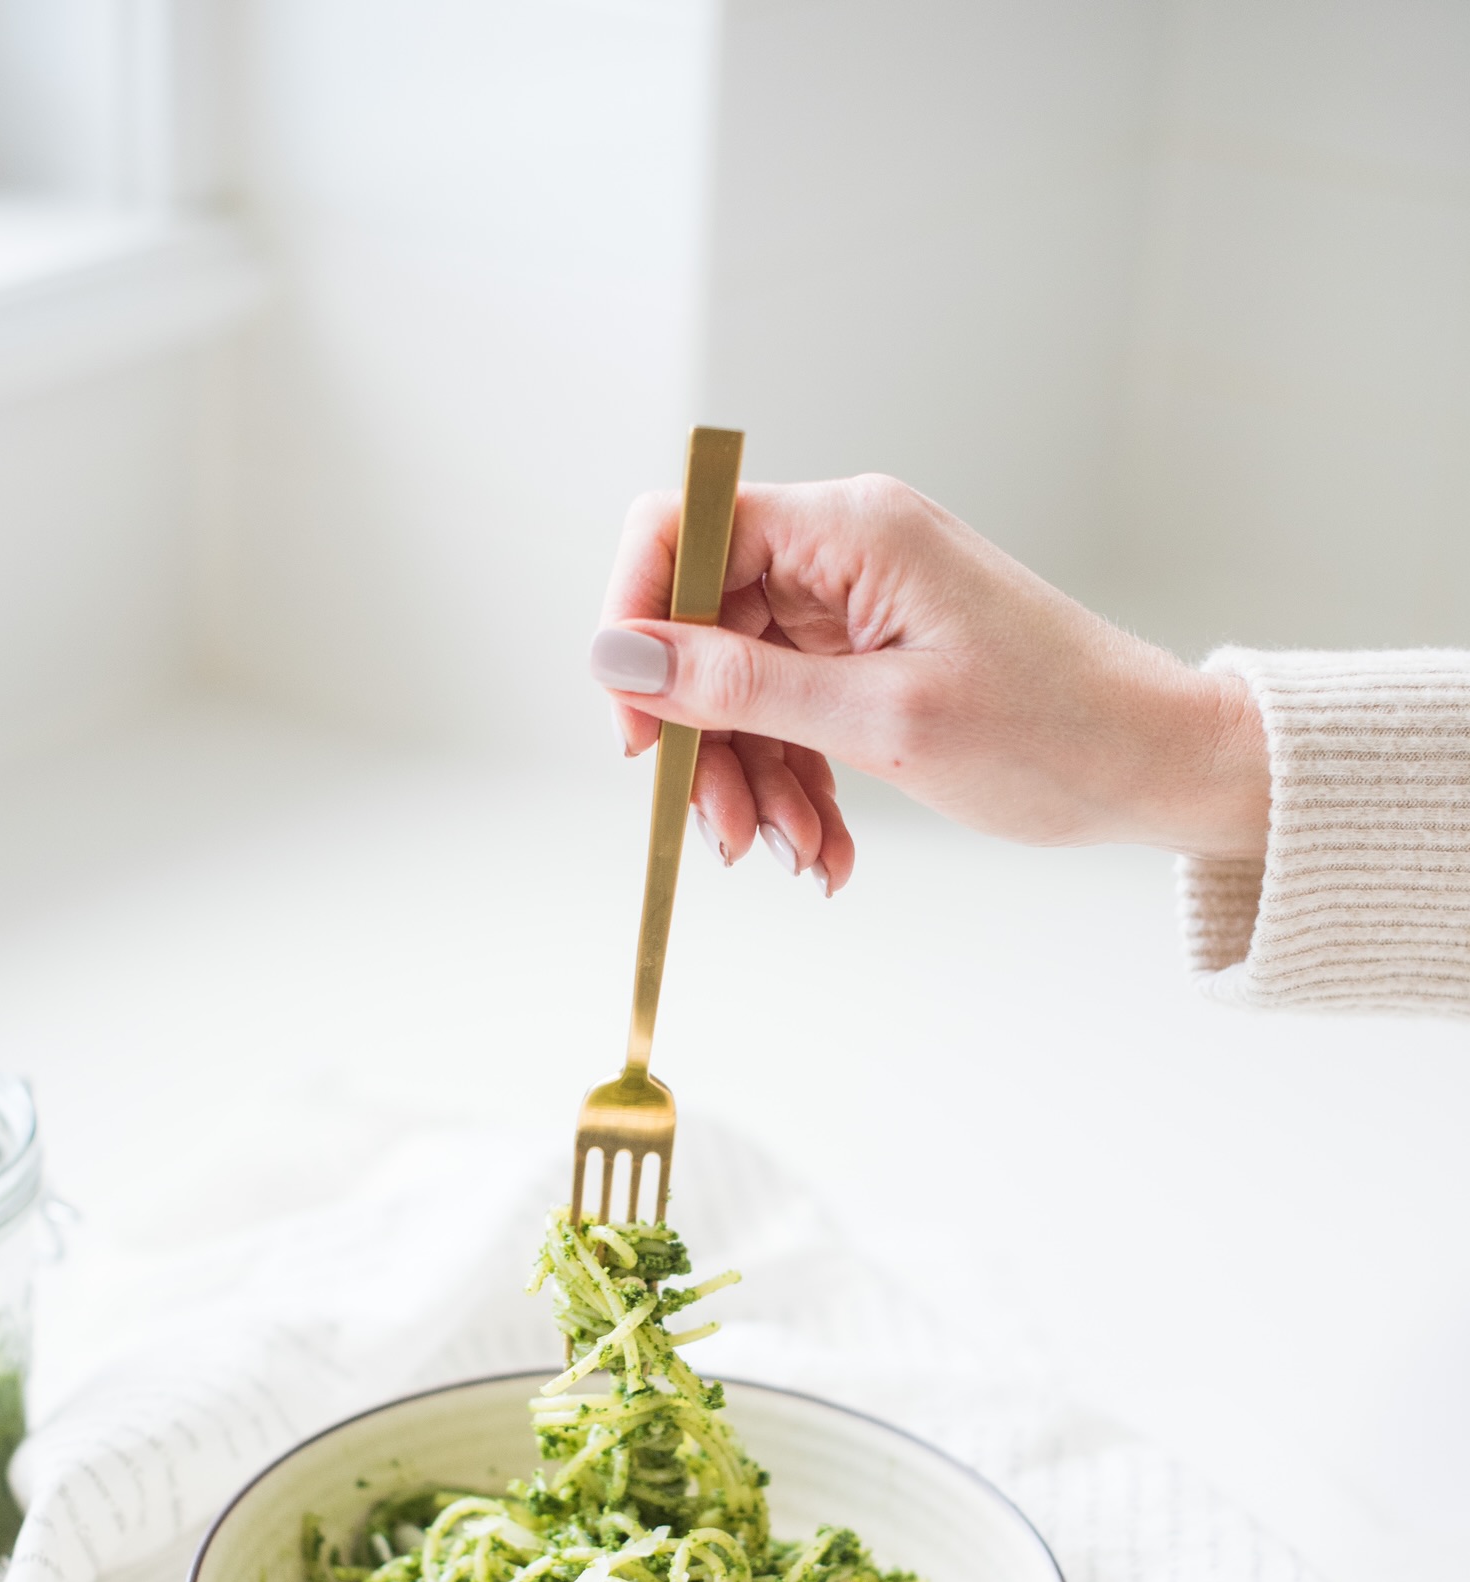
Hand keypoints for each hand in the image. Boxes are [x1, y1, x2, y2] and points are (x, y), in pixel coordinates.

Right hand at [591, 475, 1269, 891]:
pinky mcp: (876, 653)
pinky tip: (827, 851)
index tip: (640, 732)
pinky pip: (795, 713)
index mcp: (850, 530)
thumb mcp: (883, 721)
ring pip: (744, 684)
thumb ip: (740, 686)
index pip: (682, 528)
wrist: (1158, 765)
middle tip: (731, 840)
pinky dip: (798, 784)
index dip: (636, 623)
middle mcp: (846, 549)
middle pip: (704, 626)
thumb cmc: (1054, 735)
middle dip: (704, 742)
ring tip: (800, 858)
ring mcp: (860, 603)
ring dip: (754, 782)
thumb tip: (618, 655)